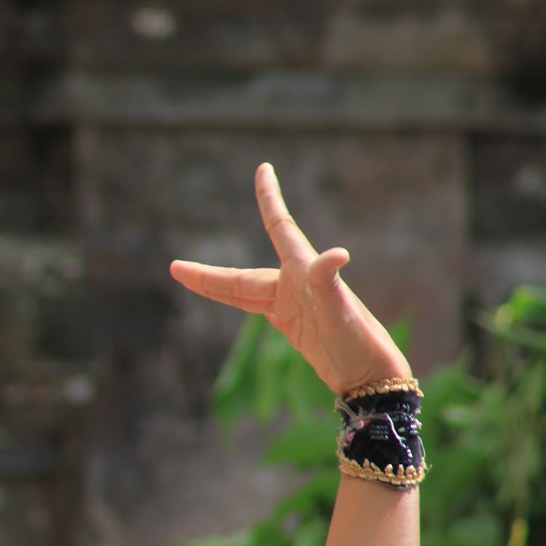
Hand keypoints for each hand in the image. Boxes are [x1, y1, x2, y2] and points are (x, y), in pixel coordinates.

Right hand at [169, 164, 411, 396]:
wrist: (370, 376)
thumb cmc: (360, 342)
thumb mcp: (342, 313)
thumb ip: (330, 283)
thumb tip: (338, 253)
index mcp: (304, 273)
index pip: (279, 227)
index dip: (269, 198)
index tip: (263, 169)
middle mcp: (295, 284)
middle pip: (241, 276)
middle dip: (208, 273)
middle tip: (175, 268)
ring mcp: (292, 303)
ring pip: (242, 290)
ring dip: (214, 284)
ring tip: (182, 276)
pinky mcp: (292, 323)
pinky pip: (254, 306)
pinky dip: (234, 299)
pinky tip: (228, 296)